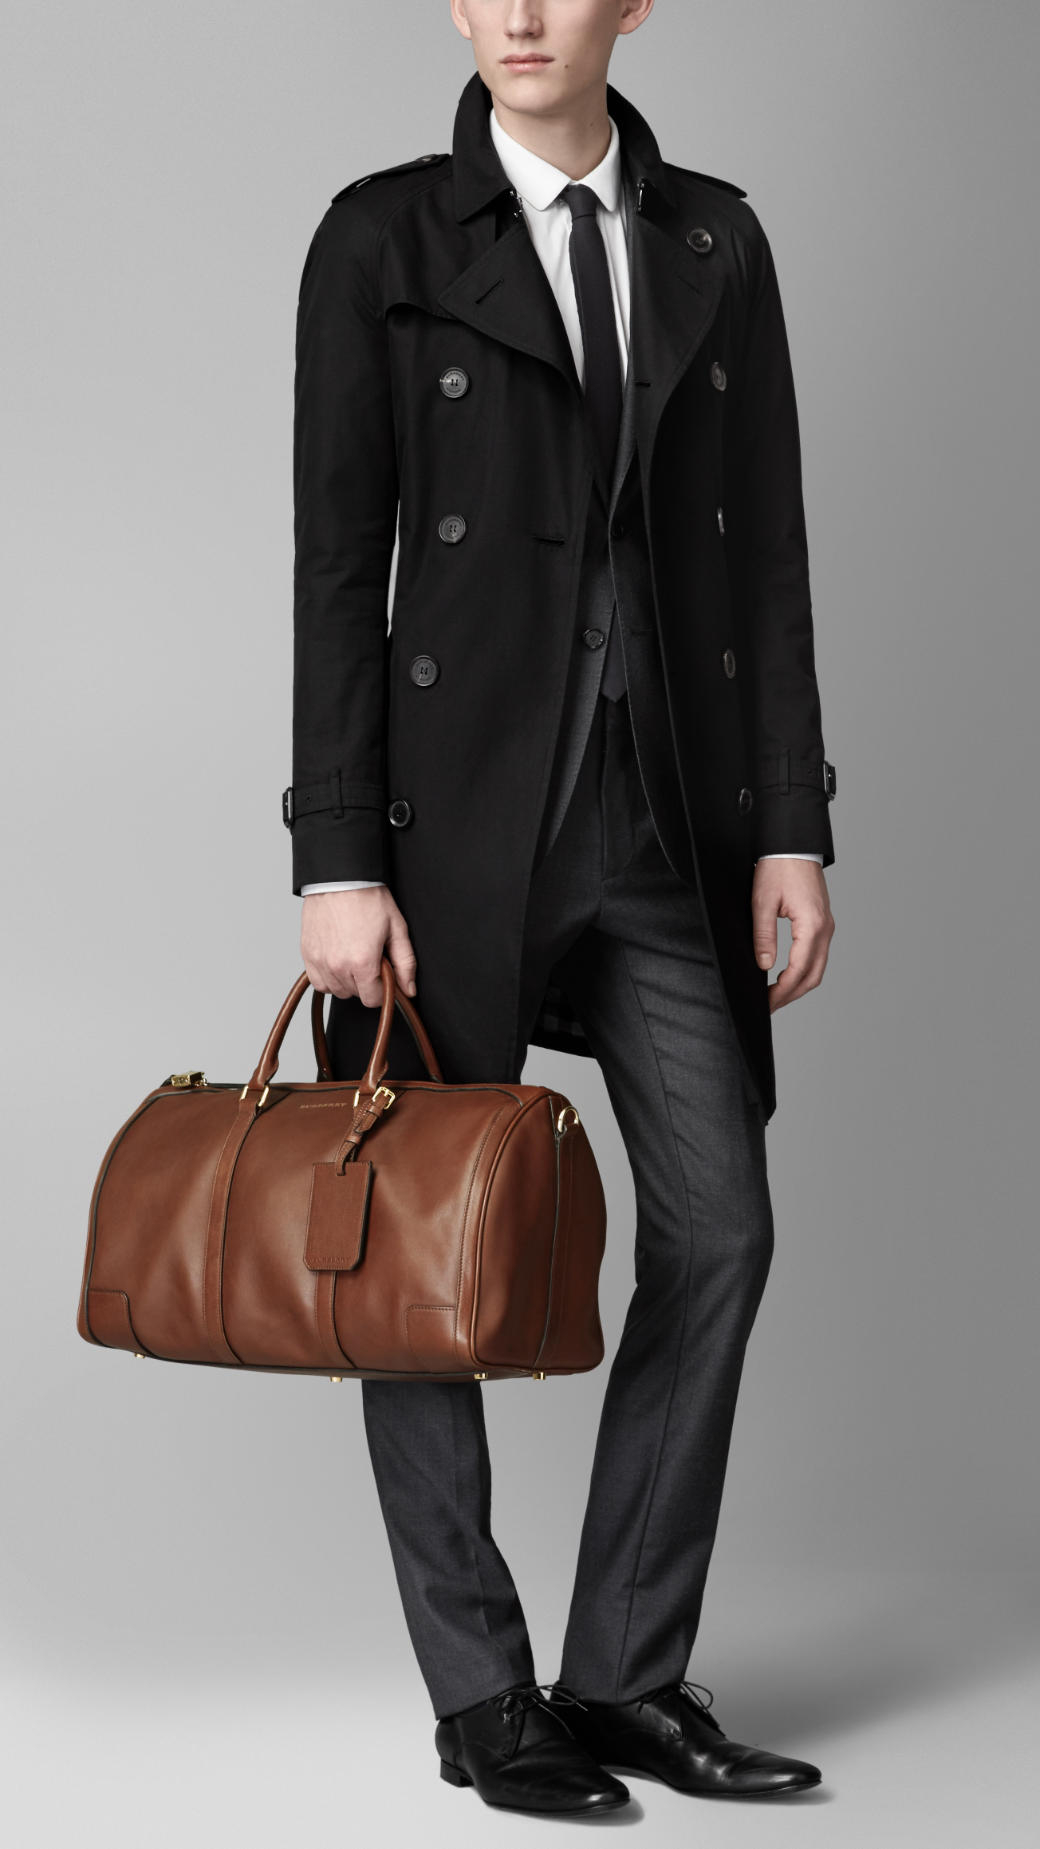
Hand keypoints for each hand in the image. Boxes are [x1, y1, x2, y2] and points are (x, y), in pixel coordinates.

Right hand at [301, 886, 417, 1007]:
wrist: (340, 878)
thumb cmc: (368, 898)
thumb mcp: (397, 929)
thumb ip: (405, 963)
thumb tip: (408, 990)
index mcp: (362, 962)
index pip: (373, 999)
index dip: (383, 989)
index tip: (384, 974)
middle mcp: (338, 966)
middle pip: (356, 995)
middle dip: (367, 982)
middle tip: (371, 957)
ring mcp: (320, 961)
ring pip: (337, 991)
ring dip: (348, 981)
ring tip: (354, 957)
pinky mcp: (307, 954)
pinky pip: (318, 982)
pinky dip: (329, 977)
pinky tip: (338, 962)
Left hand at [752, 859, 834, 1012]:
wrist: (793, 845)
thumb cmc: (777, 867)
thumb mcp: (762, 902)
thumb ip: (763, 936)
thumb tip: (765, 966)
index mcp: (812, 925)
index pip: (799, 970)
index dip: (782, 992)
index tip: (766, 1004)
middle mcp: (825, 929)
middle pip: (813, 975)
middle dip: (791, 995)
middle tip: (768, 1006)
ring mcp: (827, 926)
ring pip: (818, 968)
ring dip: (798, 985)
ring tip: (775, 996)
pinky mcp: (823, 922)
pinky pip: (817, 955)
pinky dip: (804, 971)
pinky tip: (786, 976)